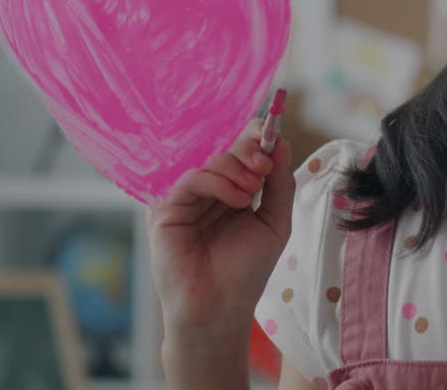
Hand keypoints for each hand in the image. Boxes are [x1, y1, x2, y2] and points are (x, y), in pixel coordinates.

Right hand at [148, 119, 295, 335]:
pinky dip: (217, 182)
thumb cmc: (246, 271)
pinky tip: (236, 201)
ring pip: (208, 159)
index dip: (254, 138)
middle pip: (223, 148)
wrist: (220, 308)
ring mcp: (185, 197)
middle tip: (263, 167)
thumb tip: (281, 141)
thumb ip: (280, 183)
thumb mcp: (275, 221)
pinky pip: (191, 178)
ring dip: (235, 168)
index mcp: (230, 189)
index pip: (238, 148)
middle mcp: (206, 189)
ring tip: (250, 192)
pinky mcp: (166, 208)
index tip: (272, 140)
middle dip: (248, 151)